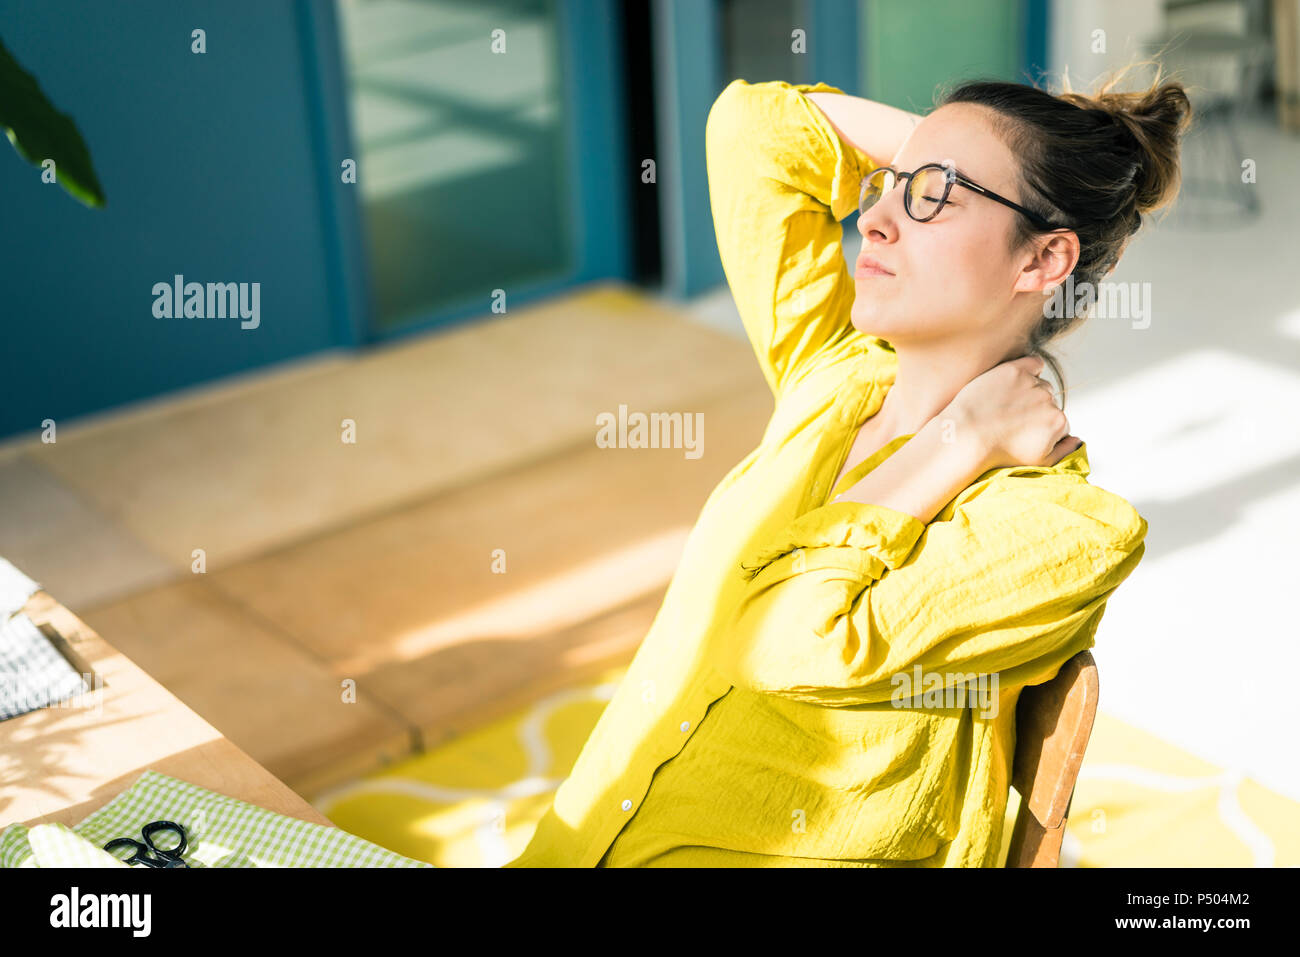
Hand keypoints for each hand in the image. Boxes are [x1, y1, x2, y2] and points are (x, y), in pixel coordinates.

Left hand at [943, 355, 1081, 471]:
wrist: (966, 436)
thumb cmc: (998, 452)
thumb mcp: (1038, 462)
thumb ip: (1064, 451)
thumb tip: (1078, 440)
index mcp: (1058, 421)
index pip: (1059, 422)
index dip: (1041, 429)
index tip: (1023, 433)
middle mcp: (1048, 400)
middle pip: (1049, 402)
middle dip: (1035, 410)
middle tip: (1011, 420)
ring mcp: (1031, 383)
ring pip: (1039, 384)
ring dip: (1029, 392)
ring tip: (1007, 406)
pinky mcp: (1013, 370)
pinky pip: (1033, 363)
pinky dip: (1031, 368)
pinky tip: (1020, 378)